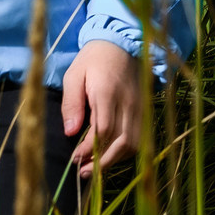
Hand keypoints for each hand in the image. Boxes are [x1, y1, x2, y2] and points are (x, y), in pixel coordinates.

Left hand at [60, 39, 141, 177]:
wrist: (121, 42)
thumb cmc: (93, 59)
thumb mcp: (74, 75)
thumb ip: (71, 103)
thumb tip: (70, 132)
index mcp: (108, 92)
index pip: (103, 130)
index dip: (89, 150)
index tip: (74, 159)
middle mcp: (128, 102)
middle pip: (122, 142)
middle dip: (103, 162)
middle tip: (84, 172)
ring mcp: (139, 107)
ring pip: (134, 143)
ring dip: (115, 160)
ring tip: (95, 168)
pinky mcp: (144, 110)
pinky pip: (139, 138)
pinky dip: (126, 151)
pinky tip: (110, 155)